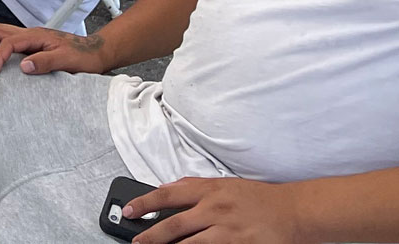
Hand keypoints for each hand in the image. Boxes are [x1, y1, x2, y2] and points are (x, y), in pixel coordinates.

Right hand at [0, 23, 110, 77]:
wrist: (97, 52)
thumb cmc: (84, 57)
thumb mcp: (67, 62)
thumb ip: (45, 62)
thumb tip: (23, 66)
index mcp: (35, 37)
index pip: (8, 44)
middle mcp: (30, 34)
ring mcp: (31, 38)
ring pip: (1, 33)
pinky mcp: (33, 45)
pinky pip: (8, 41)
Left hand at [127, 177, 298, 242]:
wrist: (294, 212)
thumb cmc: (259, 199)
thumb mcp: (224, 185)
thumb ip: (196, 189)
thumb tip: (168, 191)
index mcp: (209, 190)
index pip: (168, 195)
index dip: (145, 203)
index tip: (129, 210)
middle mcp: (214, 209)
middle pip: (174, 224)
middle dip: (151, 235)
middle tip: (136, 242)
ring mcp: (227, 231)